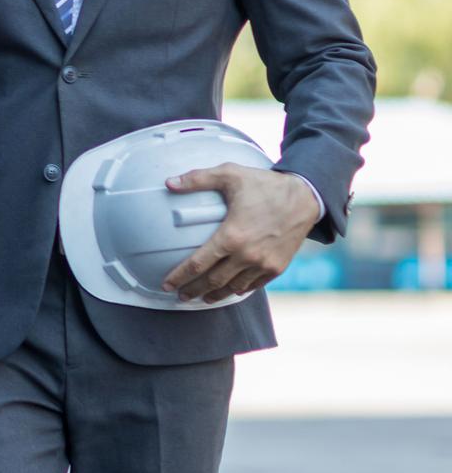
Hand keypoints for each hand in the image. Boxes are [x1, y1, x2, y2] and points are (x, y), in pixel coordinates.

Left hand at [160, 165, 323, 301]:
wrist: (305, 197)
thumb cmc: (264, 184)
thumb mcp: (229, 174)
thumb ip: (197, 179)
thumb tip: (168, 183)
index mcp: (232, 236)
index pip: (198, 264)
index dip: (180, 276)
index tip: (166, 284)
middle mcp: (247, 255)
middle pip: (213, 281)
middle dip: (193, 290)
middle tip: (179, 296)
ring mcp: (264, 264)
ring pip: (234, 287)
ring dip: (215, 295)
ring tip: (201, 298)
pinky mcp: (278, 267)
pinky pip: (254, 285)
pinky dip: (239, 290)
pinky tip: (230, 291)